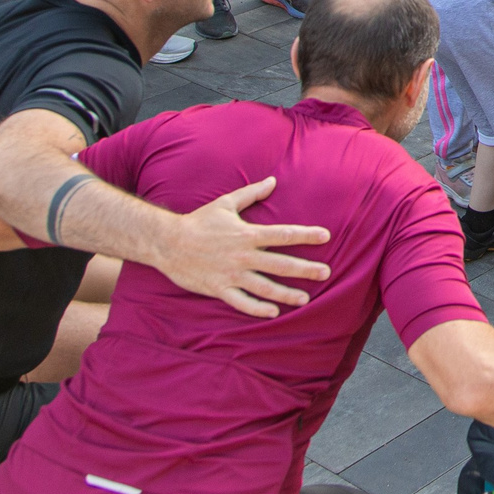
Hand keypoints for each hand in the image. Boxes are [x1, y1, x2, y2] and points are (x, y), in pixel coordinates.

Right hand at [162, 177, 332, 316]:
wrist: (167, 242)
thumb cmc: (198, 221)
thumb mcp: (225, 203)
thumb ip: (251, 193)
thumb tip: (273, 181)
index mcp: (247, 234)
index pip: (283, 235)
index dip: (306, 235)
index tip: (326, 236)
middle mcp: (243, 256)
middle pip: (280, 264)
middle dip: (305, 269)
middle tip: (326, 273)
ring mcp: (231, 274)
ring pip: (265, 287)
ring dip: (286, 294)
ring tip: (305, 298)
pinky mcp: (218, 289)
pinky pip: (241, 302)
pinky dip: (258, 309)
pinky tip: (273, 312)